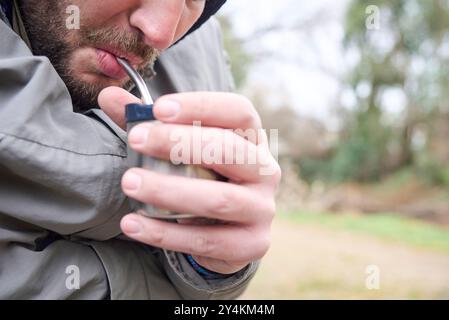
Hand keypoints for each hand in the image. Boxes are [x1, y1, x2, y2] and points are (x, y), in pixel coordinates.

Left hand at [99, 87, 280, 273]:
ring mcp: (262, 209)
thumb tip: (109, 96)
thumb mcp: (184, 150)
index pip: (238, 112)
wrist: (229, 231)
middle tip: (136, 140)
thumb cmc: (203, 179)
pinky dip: (166, 233)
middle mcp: (265, 171)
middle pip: (230, 151)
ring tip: (130, 183)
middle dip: (180, 143)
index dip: (201, 107)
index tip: (158, 109)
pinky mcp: (251, 245)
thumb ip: (149, 124)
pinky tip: (134, 224)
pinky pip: (206, 240)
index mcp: (252, 140)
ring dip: (169, 190)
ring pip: (218, 199)